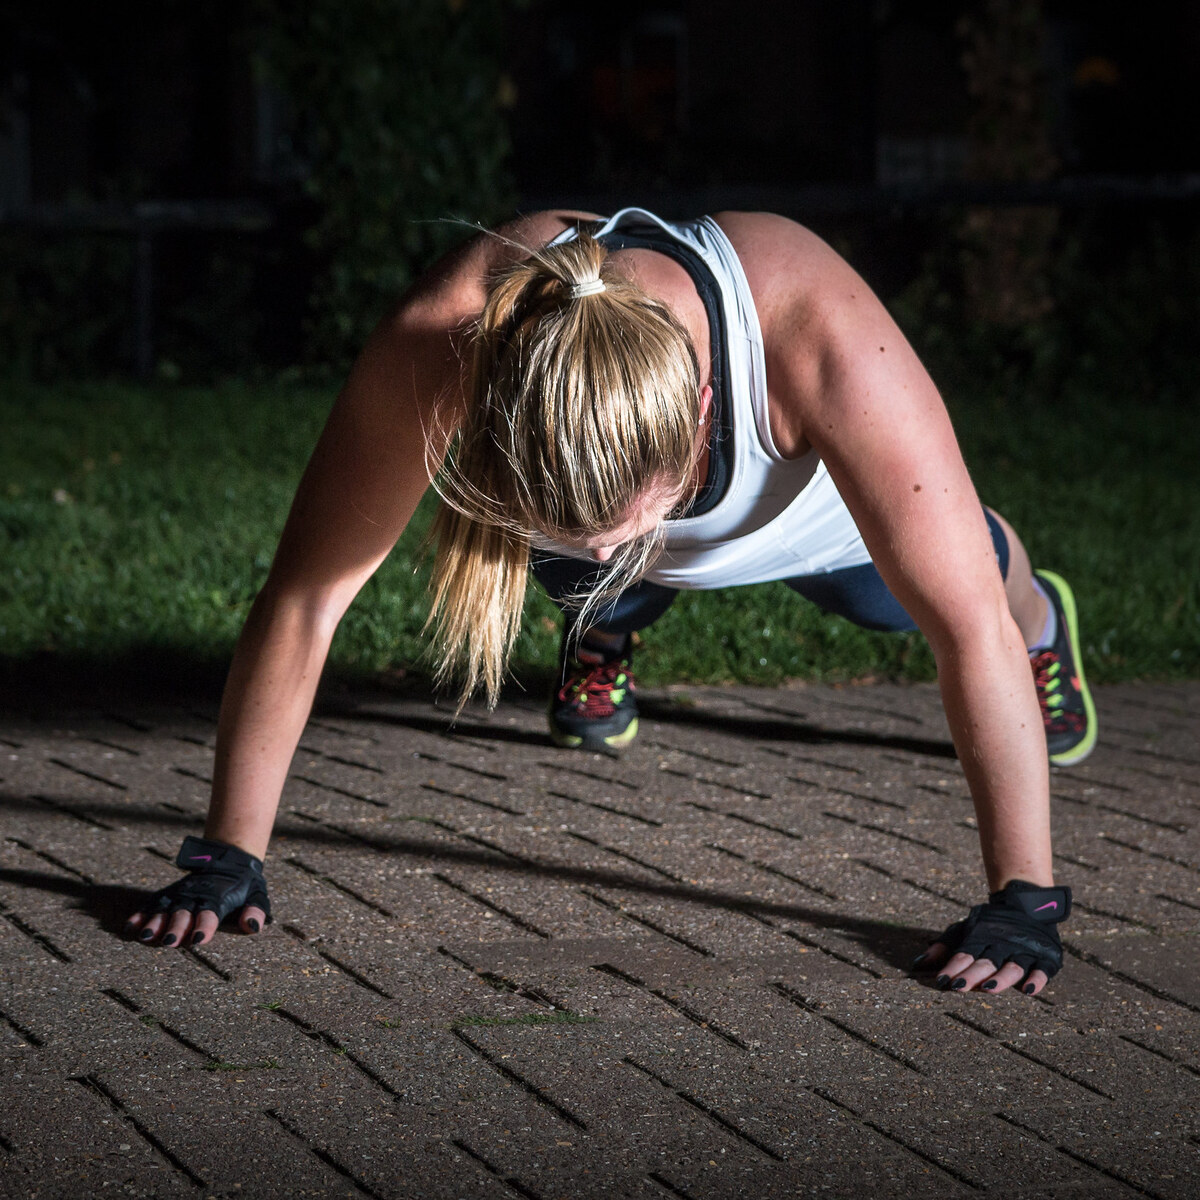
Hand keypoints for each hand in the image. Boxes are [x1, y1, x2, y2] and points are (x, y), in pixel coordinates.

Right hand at [124, 836, 270, 947]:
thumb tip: (252, 927)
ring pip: (164, 909)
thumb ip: (255, 912)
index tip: (200, 938)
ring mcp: (179, 894)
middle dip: (177, 927)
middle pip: (184, 913)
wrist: (227, 859)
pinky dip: (140, 914)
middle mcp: (195, 896)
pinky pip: (151, 904)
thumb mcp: (257, 895)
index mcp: (218, 898)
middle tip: (170, 942)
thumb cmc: (244, 885)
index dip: (206, 925)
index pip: (211, 913)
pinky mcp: (167, 894)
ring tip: (145, 937)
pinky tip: (129, 928)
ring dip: (154, 923)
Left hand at [912, 880, 1070, 995]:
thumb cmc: (990, 925)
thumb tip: (917, 963)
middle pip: (985, 962)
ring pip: (1012, 967)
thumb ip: (943, 947)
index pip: (964, 954)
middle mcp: (1001, 946)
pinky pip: (1042, 970)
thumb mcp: (964, 930)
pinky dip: (1036, 979)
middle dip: (971, 974)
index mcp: (980, 939)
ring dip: (1001, 978)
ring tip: (989, 988)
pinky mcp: (1044, 957)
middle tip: (959, 987)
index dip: (952, 967)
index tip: (940, 980)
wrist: (1028, 904)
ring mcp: (1023, 952)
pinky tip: (1029, 990)